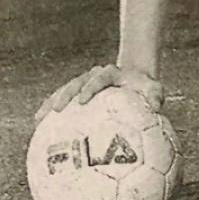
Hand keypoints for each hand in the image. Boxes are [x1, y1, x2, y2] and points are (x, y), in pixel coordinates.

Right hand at [34, 64, 163, 122]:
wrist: (135, 77)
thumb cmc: (146, 87)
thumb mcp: (155, 89)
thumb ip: (156, 96)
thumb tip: (157, 108)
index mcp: (111, 74)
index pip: (99, 78)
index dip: (90, 88)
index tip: (83, 100)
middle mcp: (94, 76)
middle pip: (76, 83)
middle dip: (65, 96)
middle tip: (57, 110)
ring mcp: (84, 83)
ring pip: (64, 91)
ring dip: (52, 104)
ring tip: (39, 119)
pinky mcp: (79, 92)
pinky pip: (64, 100)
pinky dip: (52, 110)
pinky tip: (41, 125)